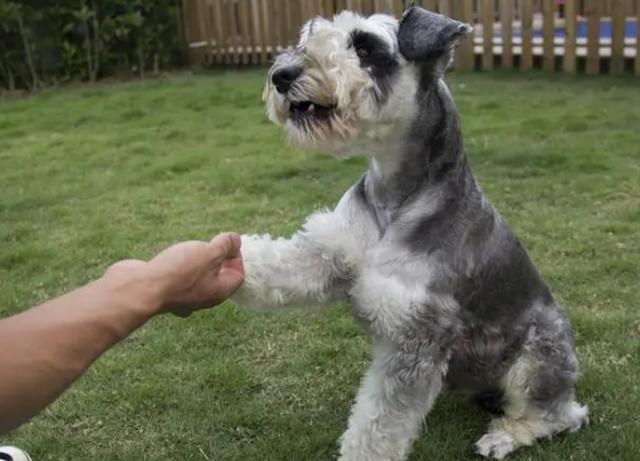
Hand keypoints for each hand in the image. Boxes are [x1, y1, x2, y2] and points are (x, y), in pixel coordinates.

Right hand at [105, 233, 243, 316]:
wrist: (140, 288)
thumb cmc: (179, 272)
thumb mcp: (210, 252)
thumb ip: (225, 245)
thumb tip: (236, 240)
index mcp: (219, 292)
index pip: (238, 275)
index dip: (236, 256)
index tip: (225, 242)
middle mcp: (202, 299)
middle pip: (217, 278)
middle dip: (216, 259)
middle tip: (209, 243)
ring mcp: (181, 298)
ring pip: (196, 279)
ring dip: (196, 263)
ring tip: (191, 249)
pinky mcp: (163, 292)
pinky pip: (177, 279)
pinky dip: (177, 267)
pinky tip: (171, 258)